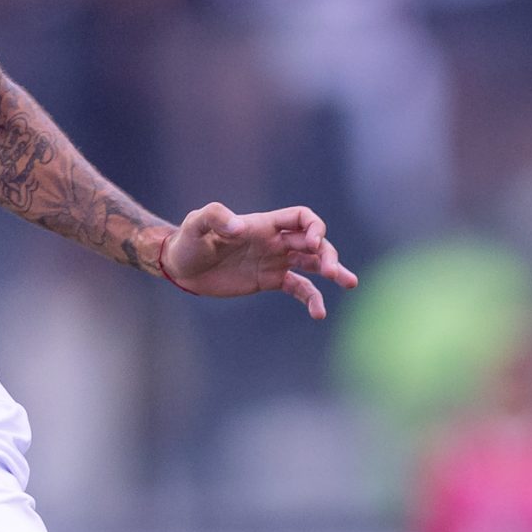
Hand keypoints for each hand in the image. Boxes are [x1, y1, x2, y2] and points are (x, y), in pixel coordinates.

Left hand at [155, 203, 356, 317]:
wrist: (181, 267)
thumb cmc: (188, 241)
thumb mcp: (196, 225)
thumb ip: (216, 217)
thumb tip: (241, 228)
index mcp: (264, 225)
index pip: (301, 218)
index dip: (314, 227)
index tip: (313, 244)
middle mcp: (275, 241)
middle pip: (314, 242)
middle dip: (328, 254)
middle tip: (333, 272)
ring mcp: (275, 261)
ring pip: (313, 264)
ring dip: (333, 270)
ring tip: (350, 282)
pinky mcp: (270, 281)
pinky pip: (299, 288)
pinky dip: (311, 299)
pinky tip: (319, 313)